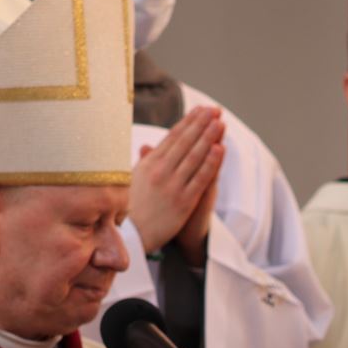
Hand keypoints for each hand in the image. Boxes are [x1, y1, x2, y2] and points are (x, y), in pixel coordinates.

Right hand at [130, 107, 224, 257]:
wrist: (127, 237)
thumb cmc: (127, 210)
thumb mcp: (131, 180)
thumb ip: (145, 163)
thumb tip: (147, 147)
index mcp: (147, 164)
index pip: (172, 138)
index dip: (188, 122)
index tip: (200, 110)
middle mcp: (160, 171)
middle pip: (184, 142)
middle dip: (201, 124)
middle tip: (214, 110)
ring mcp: (172, 186)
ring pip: (194, 156)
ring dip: (208, 137)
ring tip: (220, 122)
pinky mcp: (182, 202)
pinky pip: (200, 178)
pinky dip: (211, 162)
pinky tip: (220, 148)